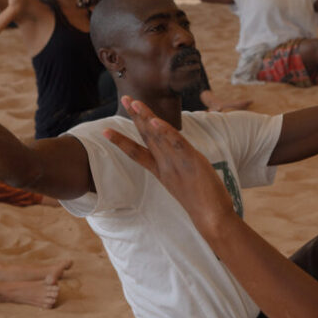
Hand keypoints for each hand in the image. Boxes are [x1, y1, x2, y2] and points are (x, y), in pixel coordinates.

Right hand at [103, 96, 236, 230]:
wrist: (212, 219)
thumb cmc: (202, 203)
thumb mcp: (184, 184)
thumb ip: (177, 170)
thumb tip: (177, 162)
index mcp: (161, 171)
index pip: (137, 153)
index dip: (122, 141)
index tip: (105, 131)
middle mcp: (165, 166)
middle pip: (146, 137)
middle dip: (135, 117)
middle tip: (125, 98)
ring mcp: (177, 164)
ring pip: (158, 136)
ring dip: (145, 117)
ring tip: (134, 102)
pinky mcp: (192, 162)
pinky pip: (176, 143)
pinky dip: (166, 131)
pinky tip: (155, 120)